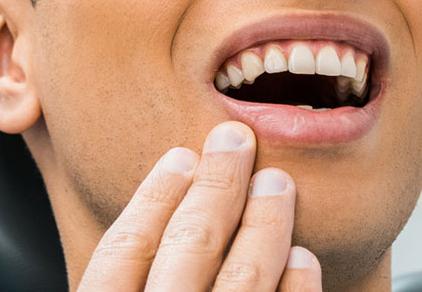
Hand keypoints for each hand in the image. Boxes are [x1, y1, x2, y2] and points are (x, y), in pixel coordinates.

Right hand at [76, 121, 321, 290]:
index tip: (179, 158)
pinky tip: (303, 258)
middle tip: (235, 143)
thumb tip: (146, 207)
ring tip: (276, 186)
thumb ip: (117, 283)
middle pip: (187, 249)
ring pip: (242, 279)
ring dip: (264, 225)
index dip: (152, 199)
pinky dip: (296, 288)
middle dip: (215, 188)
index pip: (122, 252)